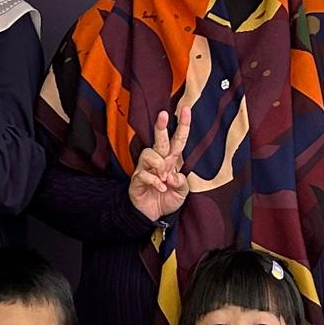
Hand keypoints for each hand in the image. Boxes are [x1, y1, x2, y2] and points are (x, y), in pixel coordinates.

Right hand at [127, 106, 192, 222]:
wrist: (150, 215)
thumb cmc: (166, 199)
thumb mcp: (182, 193)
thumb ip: (182, 183)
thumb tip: (174, 175)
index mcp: (171, 161)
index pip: (178, 140)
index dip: (183, 125)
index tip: (186, 109)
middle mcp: (158, 161)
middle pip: (160, 140)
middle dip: (161, 126)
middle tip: (163, 114)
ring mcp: (146, 168)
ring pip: (149, 154)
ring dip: (159, 165)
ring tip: (164, 178)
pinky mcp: (137, 178)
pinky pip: (145, 174)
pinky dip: (155, 182)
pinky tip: (161, 188)